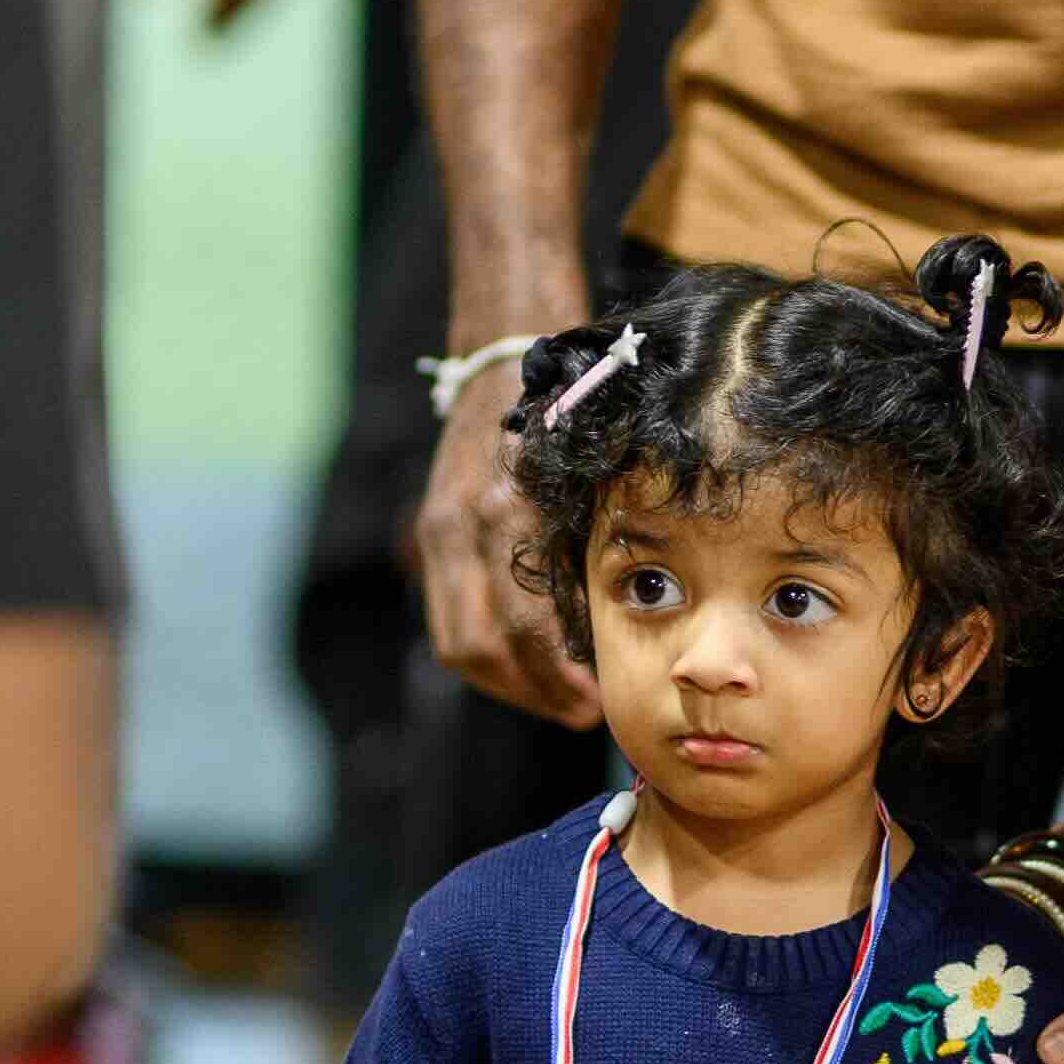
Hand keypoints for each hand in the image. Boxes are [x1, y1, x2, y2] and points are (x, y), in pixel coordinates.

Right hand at [408, 355, 601, 726]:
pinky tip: (525, 662)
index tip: (597, 702)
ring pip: (459, 643)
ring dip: (507, 683)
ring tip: (557, 698)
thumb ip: (598, 542)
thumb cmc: (571, 411)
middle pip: (483, 647)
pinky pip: (448, 617)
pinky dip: (485, 653)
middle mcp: (467, 522)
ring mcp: (441, 528)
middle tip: (582, 712)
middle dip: (533, 693)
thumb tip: (631, 627)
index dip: (558, 678)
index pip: (523, 627)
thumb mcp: (595, 472)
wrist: (505, 351)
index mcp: (512, 509)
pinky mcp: (432, 530)